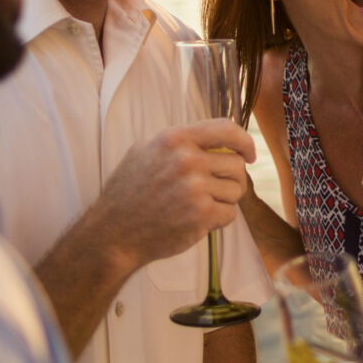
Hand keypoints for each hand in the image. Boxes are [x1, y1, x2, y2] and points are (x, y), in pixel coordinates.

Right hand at [89, 119, 253, 269]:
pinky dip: (219, 219)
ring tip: (201, 205)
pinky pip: (230, 213)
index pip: (227, 129)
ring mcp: (195, 187)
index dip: (244, 142)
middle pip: (237, 164)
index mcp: (175, 139)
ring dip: (225, 200)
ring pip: (237, 190)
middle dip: (232, 178)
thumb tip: (217, 137)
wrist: (114, 232)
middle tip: (216, 189)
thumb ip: (179, 141)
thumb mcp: (144, 151)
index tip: (248, 154)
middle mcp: (186, 159)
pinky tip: (198, 220)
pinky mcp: (201, 214)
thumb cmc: (129, 192)